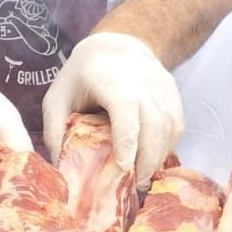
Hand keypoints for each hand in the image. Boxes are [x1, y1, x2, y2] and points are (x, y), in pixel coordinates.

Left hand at [43, 31, 182, 188]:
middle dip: (147, 159)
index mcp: (113, 83)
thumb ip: (55, 132)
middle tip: (136, 186)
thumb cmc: (82, 75)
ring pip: (169, 128)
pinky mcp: (174, 96)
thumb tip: (59, 170)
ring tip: (144, 179)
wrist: (118, 44)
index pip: (126, 114)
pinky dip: (167, 147)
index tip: (123, 169)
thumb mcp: (57, 98)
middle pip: (153, 126)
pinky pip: (176, 127)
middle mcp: (144, 84)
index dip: (127, 143)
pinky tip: (153, 161)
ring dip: (158, 157)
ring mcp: (163, 89)